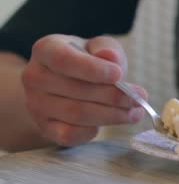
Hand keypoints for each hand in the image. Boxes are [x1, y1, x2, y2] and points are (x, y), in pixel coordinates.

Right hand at [22, 35, 146, 145]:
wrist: (66, 85)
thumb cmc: (87, 62)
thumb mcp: (99, 48)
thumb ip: (107, 49)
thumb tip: (110, 57)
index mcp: (45, 50)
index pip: (63, 60)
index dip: (92, 69)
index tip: (119, 75)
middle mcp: (34, 77)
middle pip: (77, 91)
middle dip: (114, 96)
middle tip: (140, 98)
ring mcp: (37, 105)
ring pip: (78, 114)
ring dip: (112, 115)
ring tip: (135, 112)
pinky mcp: (45, 128)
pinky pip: (71, 134)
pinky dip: (94, 130)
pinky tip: (112, 120)